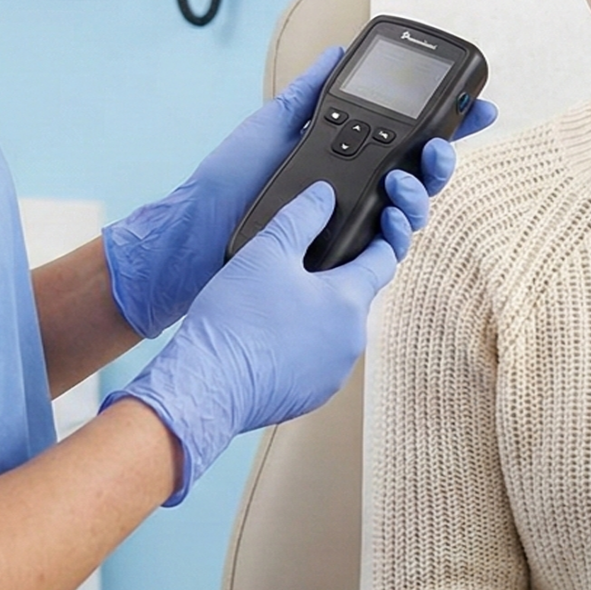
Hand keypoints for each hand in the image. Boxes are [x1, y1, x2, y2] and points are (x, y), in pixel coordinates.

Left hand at [104, 49, 498, 336]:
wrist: (201, 231)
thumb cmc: (230, 181)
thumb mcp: (271, 124)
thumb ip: (309, 92)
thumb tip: (336, 51)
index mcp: (345, 157)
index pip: (407, 138)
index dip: (447, 124)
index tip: (479, 105)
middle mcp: (357, 191)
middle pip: (422, 175)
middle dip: (443, 158)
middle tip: (437, 146)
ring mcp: (353, 225)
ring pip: (414, 210)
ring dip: (423, 192)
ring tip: (404, 178)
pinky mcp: (345, 258)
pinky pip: (392, 249)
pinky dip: (402, 229)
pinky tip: (394, 215)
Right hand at [105, 181, 405, 503]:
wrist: (208, 386)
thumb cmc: (237, 319)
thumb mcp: (267, 251)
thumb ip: (302, 216)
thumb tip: (324, 194)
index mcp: (349, 302)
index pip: (382, 261)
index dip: (377, 240)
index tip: (370, 229)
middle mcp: (351, 342)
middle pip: (356, 298)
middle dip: (336, 279)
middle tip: (304, 264)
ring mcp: (333, 374)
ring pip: (334, 331)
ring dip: (317, 315)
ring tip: (280, 301)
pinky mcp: (310, 395)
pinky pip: (314, 360)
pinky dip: (300, 346)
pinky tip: (269, 336)